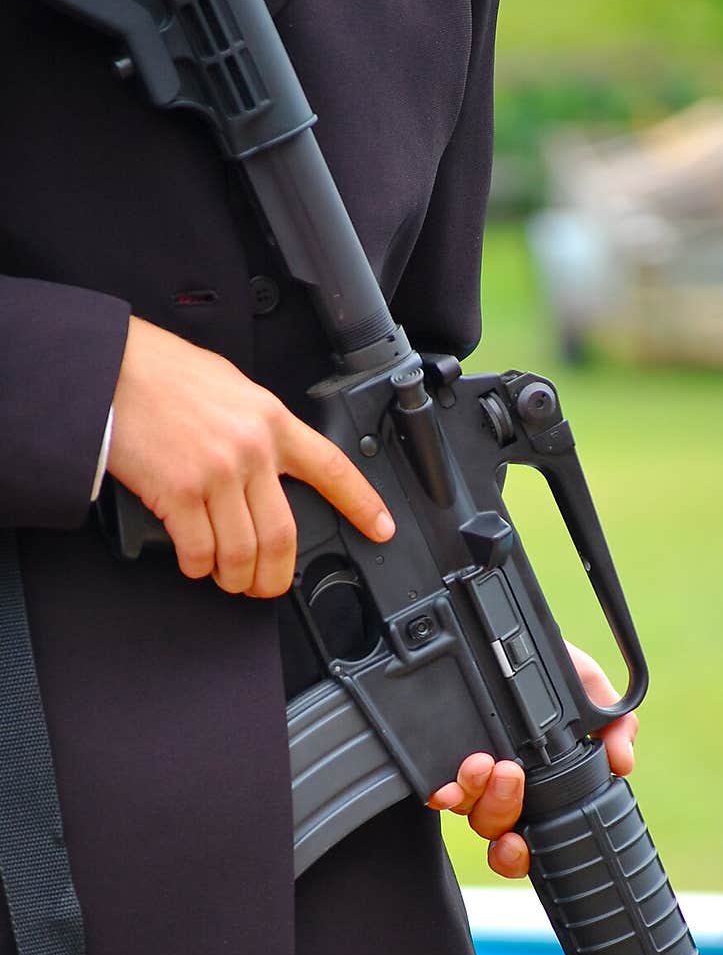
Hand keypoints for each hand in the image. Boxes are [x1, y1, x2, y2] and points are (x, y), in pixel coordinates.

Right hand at [108, 316, 394, 596]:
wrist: (110, 369)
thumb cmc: (161, 374)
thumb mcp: (229, 386)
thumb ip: (257, 425)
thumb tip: (270, 463)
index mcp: (271, 420)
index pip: (332, 468)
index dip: (363, 504)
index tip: (381, 528)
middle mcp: (252, 450)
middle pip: (284, 535)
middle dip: (277, 575)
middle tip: (267, 586)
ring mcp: (216, 473)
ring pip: (243, 552)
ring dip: (236, 578)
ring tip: (228, 579)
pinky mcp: (179, 493)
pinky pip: (200, 551)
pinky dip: (198, 567)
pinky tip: (195, 562)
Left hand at [427, 643, 638, 878]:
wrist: (507, 630)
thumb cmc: (551, 665)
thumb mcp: (589, 688)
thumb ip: (614, 723)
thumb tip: (624, 762)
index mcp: (537, 787)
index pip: (527, 840)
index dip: (519, 855)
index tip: (521, 844)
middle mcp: (500, 789)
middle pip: (495, 827)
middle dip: (502, 808)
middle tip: (510, 773)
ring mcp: (470, 776)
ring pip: (466, 810)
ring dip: (477, 795)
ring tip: (484, 764)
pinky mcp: (439, 757)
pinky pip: (437, 788)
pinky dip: (441, 792)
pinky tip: (446, 786)